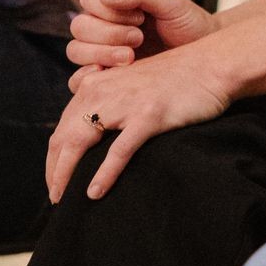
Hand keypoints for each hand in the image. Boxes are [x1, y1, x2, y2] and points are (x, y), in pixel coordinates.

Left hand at [46, 41, 231, 202]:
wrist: (212, 66)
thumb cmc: (176, 80)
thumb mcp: (131, 84)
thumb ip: (109, 102)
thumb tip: (93, 136)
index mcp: (95, 85)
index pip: (62, 128)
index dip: (53, 158)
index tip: (56, 181)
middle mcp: (102, 91)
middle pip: (63, 138)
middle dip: (54, 171)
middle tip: (55, 198)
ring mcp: (125, 103)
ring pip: (80, 143)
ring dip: (66, 174)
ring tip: (62, 200)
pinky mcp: (148, 116)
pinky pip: (118, 150)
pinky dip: (103, 174)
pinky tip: (94, 192)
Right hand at [67, 0, 217, 77]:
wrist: (205, 55)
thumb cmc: (187, 24)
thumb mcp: (169, 2)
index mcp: (114, 3)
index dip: (109, 9)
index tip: (139, 17)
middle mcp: (103, 25)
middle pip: (80, 27)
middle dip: (109, 33)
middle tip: (139, 38)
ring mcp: (102, 51)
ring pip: (76, 50)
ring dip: (101, 53)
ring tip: (131, 57)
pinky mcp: (105, 76)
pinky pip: (78, 79)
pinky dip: (87, 77)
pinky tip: (110, 76)